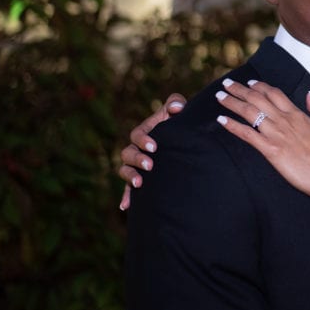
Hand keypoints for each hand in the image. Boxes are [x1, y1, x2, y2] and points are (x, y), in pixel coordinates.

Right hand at [118, 93, 185, 210]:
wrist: (184, 141)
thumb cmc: (179, 123)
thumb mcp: (179, 112)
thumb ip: (176, 103)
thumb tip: (177, 107)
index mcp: (145, 132)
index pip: (137, 135)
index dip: (143, 140)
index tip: (154, 146)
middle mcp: (137, 149)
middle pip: (128, 154)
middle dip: (137, 160)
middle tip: (150, 165)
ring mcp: (138, 165)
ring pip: (125, 170)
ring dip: (130, 176)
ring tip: (140, 184)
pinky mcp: (141, 179)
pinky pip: (128, 189)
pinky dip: (126, 197)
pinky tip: (125, 207)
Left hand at [216, 79, 309, 201]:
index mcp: (298, 114)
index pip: (274, 94)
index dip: (259, 86)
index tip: (249, 83)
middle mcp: (285, 120)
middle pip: (257, 98)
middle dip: (239, 89)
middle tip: (227, 84)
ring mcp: (277, 134)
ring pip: (249, 112)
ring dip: (232, 103)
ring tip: (219, 96)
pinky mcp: (271, 150)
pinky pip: (248, 134)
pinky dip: (233, 126)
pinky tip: (221, 120)